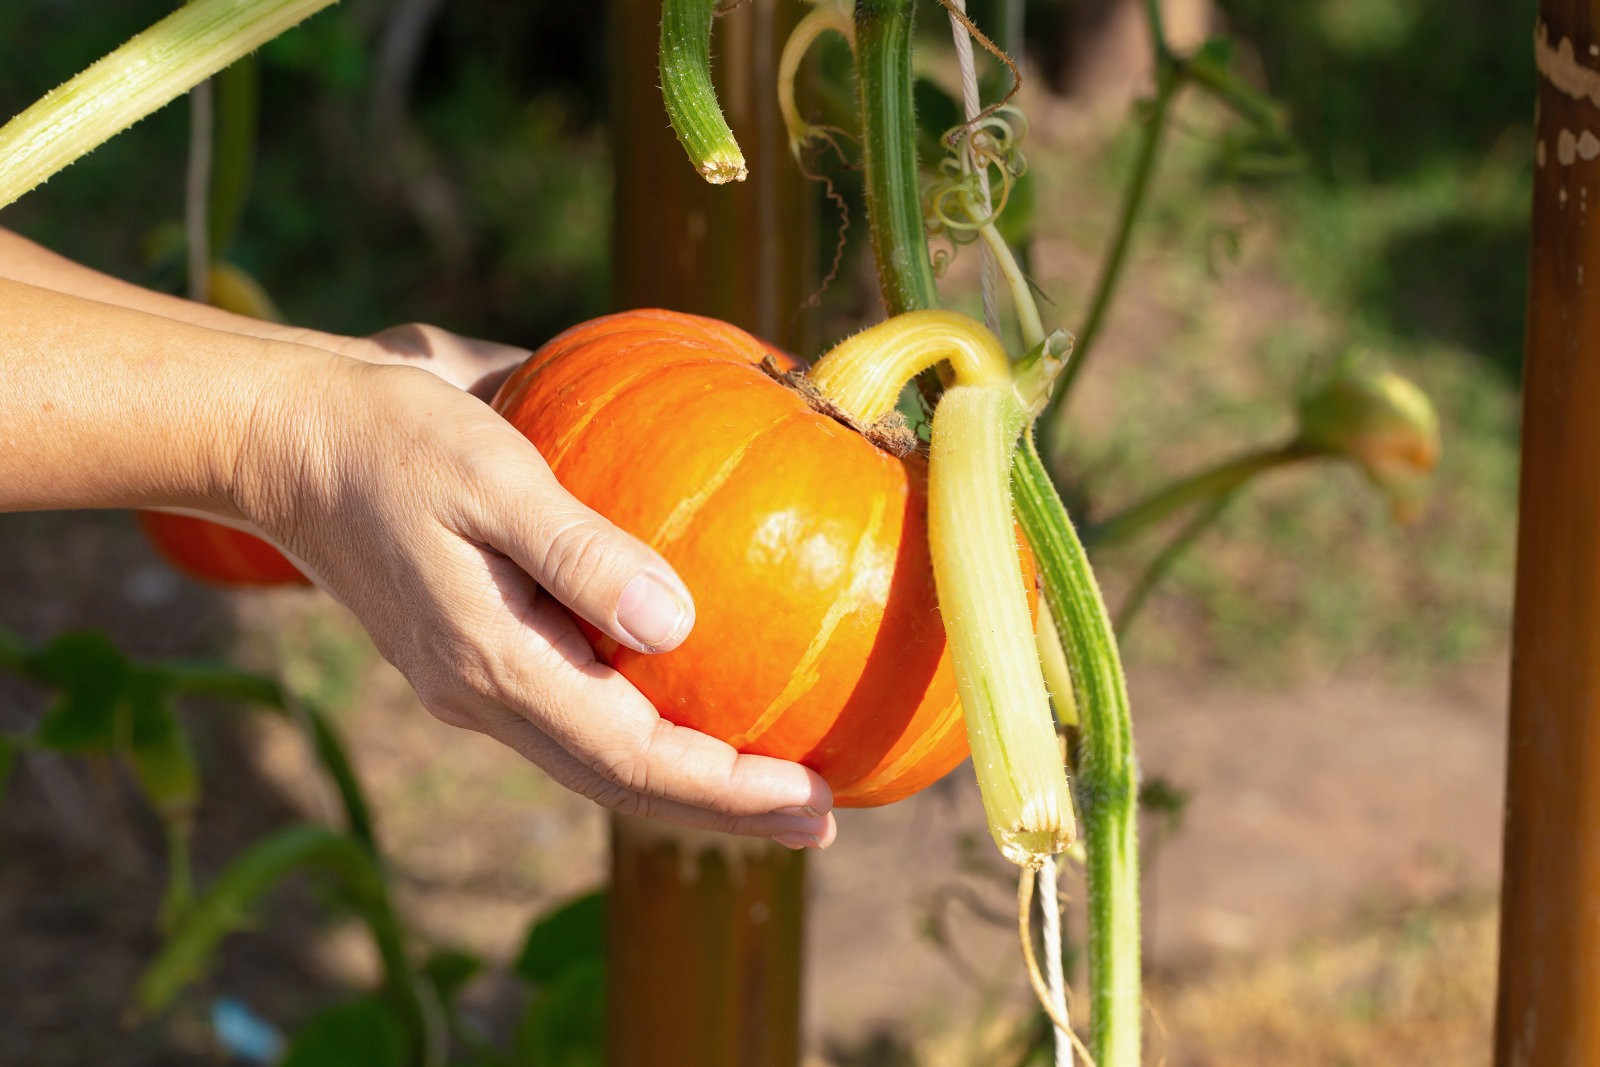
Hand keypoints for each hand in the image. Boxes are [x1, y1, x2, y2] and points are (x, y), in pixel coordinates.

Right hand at [234, 344, 836, 848]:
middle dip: (725, 809)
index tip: (813, 801)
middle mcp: (490, 693)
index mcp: (495, 666)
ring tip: (779, 782)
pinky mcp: (482, 647)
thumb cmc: (394, 440)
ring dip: (691, 777)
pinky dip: (648, 725)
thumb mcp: (494, 476)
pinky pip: (581, 707)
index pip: (633, 761)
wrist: (295, 436)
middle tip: (822, 821)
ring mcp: (481, 678)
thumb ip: (582, 554)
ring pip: (603, 755)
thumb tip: (679, 625)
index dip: (728, 791)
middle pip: (625, 781)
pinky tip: (696, 698)